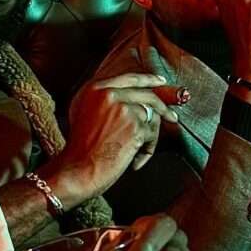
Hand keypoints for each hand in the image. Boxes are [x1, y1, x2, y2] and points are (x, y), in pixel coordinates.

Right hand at [47, 73, 182, 207]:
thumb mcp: (85, 114)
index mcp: (95, 89)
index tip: (161, 82)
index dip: (148, 80)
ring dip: (149, 137)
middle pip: (147, 96)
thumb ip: (106, 101)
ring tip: (136, 153)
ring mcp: (123, 109)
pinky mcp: (135, 126)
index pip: (129, 79)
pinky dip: (147, 151)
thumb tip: (137, 100)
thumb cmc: (81, 150)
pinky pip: (152, 135)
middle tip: (173, 118)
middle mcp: (109, 94)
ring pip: (152, 117)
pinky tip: (133, 162)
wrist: (77, 171)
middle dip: (164, 108)